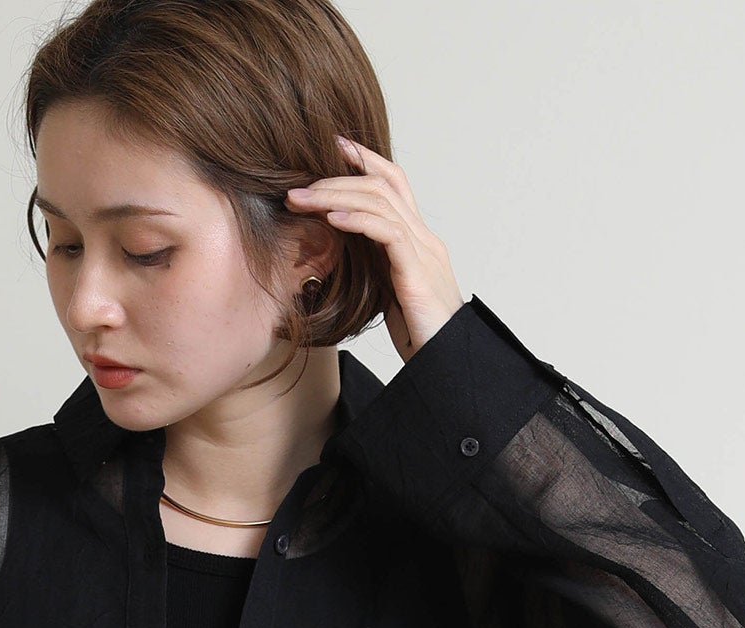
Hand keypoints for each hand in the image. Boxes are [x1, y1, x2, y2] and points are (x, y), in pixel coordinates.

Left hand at [285, 136, 465, 363]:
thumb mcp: (392, 294)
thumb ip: (378, 268)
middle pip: (381, 186)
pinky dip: (356, 220)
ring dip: (334, 196)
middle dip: (336, 179)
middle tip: (296, 188)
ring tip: (300, 201)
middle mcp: (424, 238)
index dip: (366, 160)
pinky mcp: (417, 272)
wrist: (448, 363)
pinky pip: (386, 233)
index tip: (334, 148)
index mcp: (418, 241)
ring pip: (380, 202)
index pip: (394, 185)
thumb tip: (349, 256)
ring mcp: (423, 252)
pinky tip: (331, 219)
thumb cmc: (421, 335)